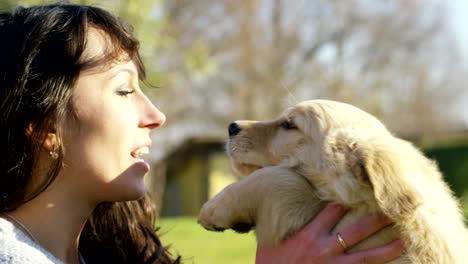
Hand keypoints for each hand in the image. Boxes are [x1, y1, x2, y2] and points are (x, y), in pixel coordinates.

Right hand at [255, 203, 404, 263]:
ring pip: (365, 256)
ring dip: (386, 249)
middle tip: (394, 209)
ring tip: (404, 240)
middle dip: (375, 219)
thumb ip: (279, 226)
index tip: (362, 191)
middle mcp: (323, 248)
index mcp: (308, 235)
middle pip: (355, 230)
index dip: (348, 200)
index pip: (332, 211)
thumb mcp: (268, 241)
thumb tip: (274, 209)